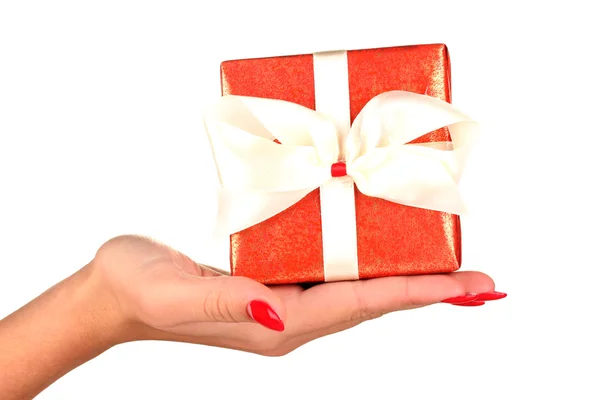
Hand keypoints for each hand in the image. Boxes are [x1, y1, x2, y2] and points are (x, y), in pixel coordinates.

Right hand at [95, 235, 504, 355]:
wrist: (112, 293)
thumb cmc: (138, 288)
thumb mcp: (175, 293)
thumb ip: (226, 300)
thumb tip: (275, 308)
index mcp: (275, 324)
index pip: (360, 306)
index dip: (416, 294)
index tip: (467, 286)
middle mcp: (286, 318)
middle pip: (370, 302)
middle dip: (425, 290)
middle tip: (476, 279)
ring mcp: (279, 303)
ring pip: (355, 289)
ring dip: (400, 278)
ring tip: (443, 264)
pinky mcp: (268, 285)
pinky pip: (329, 274)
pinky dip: (363, 264)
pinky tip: (378, 248)